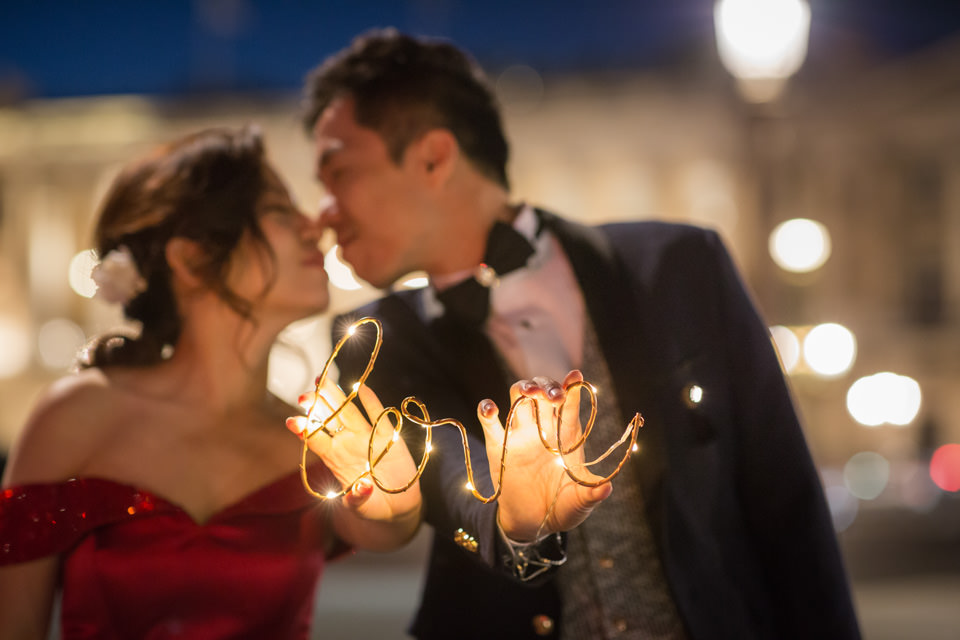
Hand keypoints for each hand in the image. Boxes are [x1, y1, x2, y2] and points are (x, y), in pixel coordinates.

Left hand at [286, 379, 420, 523]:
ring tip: (322, 380)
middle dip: (316, 405)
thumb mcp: (362, 508)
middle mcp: (348, 444)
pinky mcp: (389, 437)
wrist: (397, 505)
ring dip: (336, 397)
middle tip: (304, 394)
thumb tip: (362, 488)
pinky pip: (379, 416)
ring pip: (349, 412)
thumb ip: (358, 499)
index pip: (317, 440)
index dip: (305, 430)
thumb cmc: (373, 506)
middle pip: (329, 420)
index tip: (292, 421)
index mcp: (335, 460)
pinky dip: (371, 402)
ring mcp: (367, 438)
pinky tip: (361, 387)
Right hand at [478, 370, 612, 541]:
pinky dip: (487, 409)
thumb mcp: (580, 502)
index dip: (572, 389)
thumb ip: (592, 494)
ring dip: (524, 387)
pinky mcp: (497, 446)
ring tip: (530, 391)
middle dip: (548, 386)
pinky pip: (490, 421)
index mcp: (566, 437)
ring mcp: (520, 435)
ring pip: (519, 397)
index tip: (576, 376)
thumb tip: (607, 487)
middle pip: (543, 393)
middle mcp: (543, 429)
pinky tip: (491, 408)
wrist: (533, 524)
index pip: (569, 407)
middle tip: (554, 395)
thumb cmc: (562, 508)